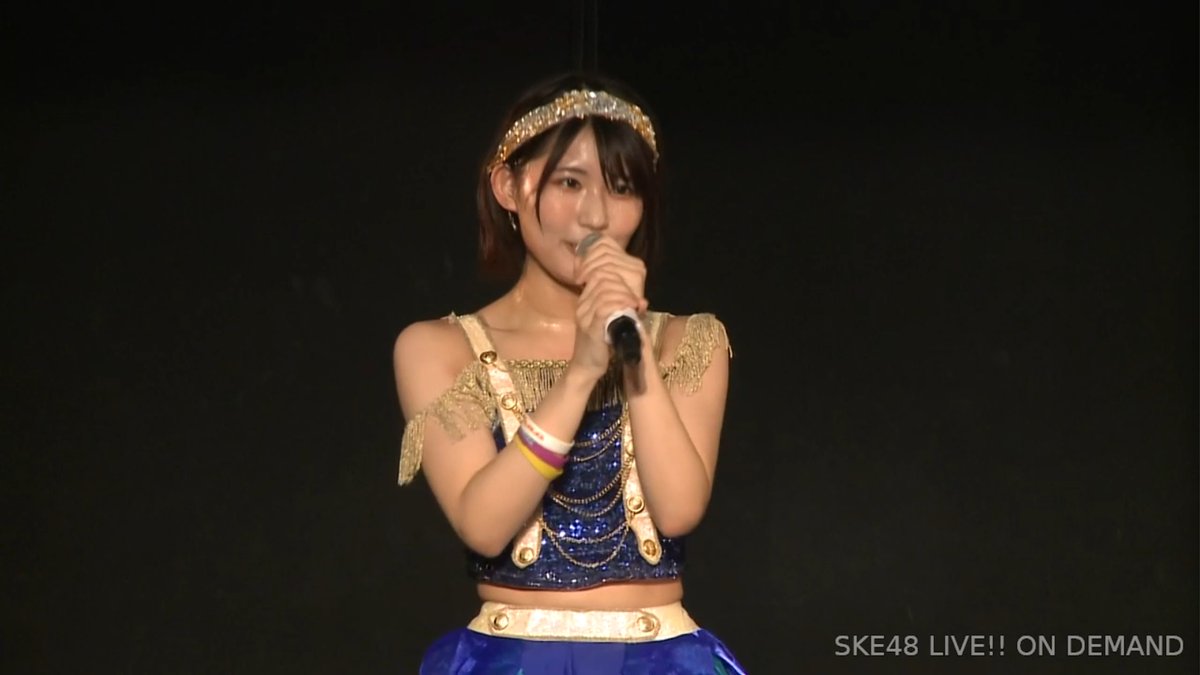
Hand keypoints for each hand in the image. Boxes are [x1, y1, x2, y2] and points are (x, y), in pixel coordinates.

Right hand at [570, 236, 649, 378]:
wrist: (586, 368)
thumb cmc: (599, 346)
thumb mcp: (608, 322)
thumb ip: (618, 309)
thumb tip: (641, 300)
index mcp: (585, 301)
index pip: (599, 274)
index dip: (618, 278)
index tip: (631, 292)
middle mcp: (582, 306)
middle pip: (602, 279)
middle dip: (623, 285)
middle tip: (635, 299)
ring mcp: (585, 317)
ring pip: (604, 291)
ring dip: (624, 294)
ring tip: (634, 304)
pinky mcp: (591, 329)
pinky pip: (604, 308)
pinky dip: (620, 305)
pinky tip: (630, 310)